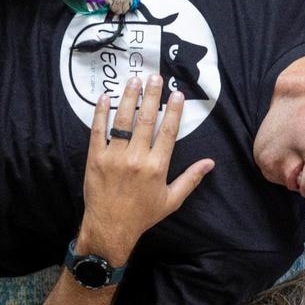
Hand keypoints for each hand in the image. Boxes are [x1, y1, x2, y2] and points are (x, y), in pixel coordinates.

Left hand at [78, 75, 213, 263]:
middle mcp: (136, 158)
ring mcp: (114, 156)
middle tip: (155, 77)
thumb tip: (210, 163)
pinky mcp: (95, 158)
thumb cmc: (143, 215)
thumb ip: (191, 179)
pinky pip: (98, 130)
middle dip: (152, 96)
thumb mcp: (172, 200)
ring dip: (129, 98)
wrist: (111, 227)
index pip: (168, 132)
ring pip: (123, 120)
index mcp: (157, 167)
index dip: (174, 111)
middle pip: (146, 120)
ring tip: (134, 80)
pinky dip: (101, 112)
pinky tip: (105, 97)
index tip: (177, 94)